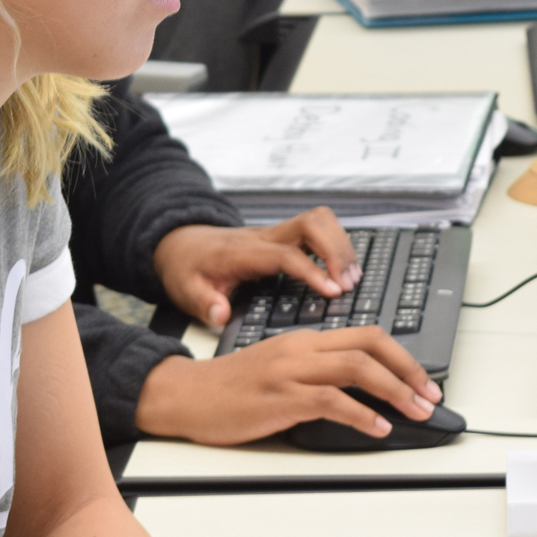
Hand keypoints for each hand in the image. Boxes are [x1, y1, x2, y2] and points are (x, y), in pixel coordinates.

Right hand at [135, 328, 443, 445]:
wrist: (185, 395)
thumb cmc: (230, 389)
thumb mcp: (279, 370)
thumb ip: (316, 373)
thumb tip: (359, 394)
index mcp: (304, 340)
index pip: (365, 335)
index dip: (402, 355)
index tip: (423, 380)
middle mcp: (301, 349)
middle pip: (369, 345)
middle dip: (409, 370)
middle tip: (431, 395)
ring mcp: (290, 372)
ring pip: (357, 368)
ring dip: (394, 391)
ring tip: (415, 411)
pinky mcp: (280, 398)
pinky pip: (331, 401)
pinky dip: (361, 415)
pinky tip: (377, 428)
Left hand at [151, 209, 357, 329]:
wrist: (182, 244)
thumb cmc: (188, 269)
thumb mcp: (185, 291)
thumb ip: (203, 304)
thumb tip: (220, 314)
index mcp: (243, 252)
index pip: (285, 254)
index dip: (312, 271)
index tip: (333, 291)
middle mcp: (264, 237)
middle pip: (311, 223)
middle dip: (337, 249)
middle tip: (349, 283)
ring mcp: (276, 233)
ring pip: (320, 221)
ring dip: (342, 246)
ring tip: (353, 278)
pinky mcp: (284, 236)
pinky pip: (319, 230)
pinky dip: (337, 246)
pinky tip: (344, 270)